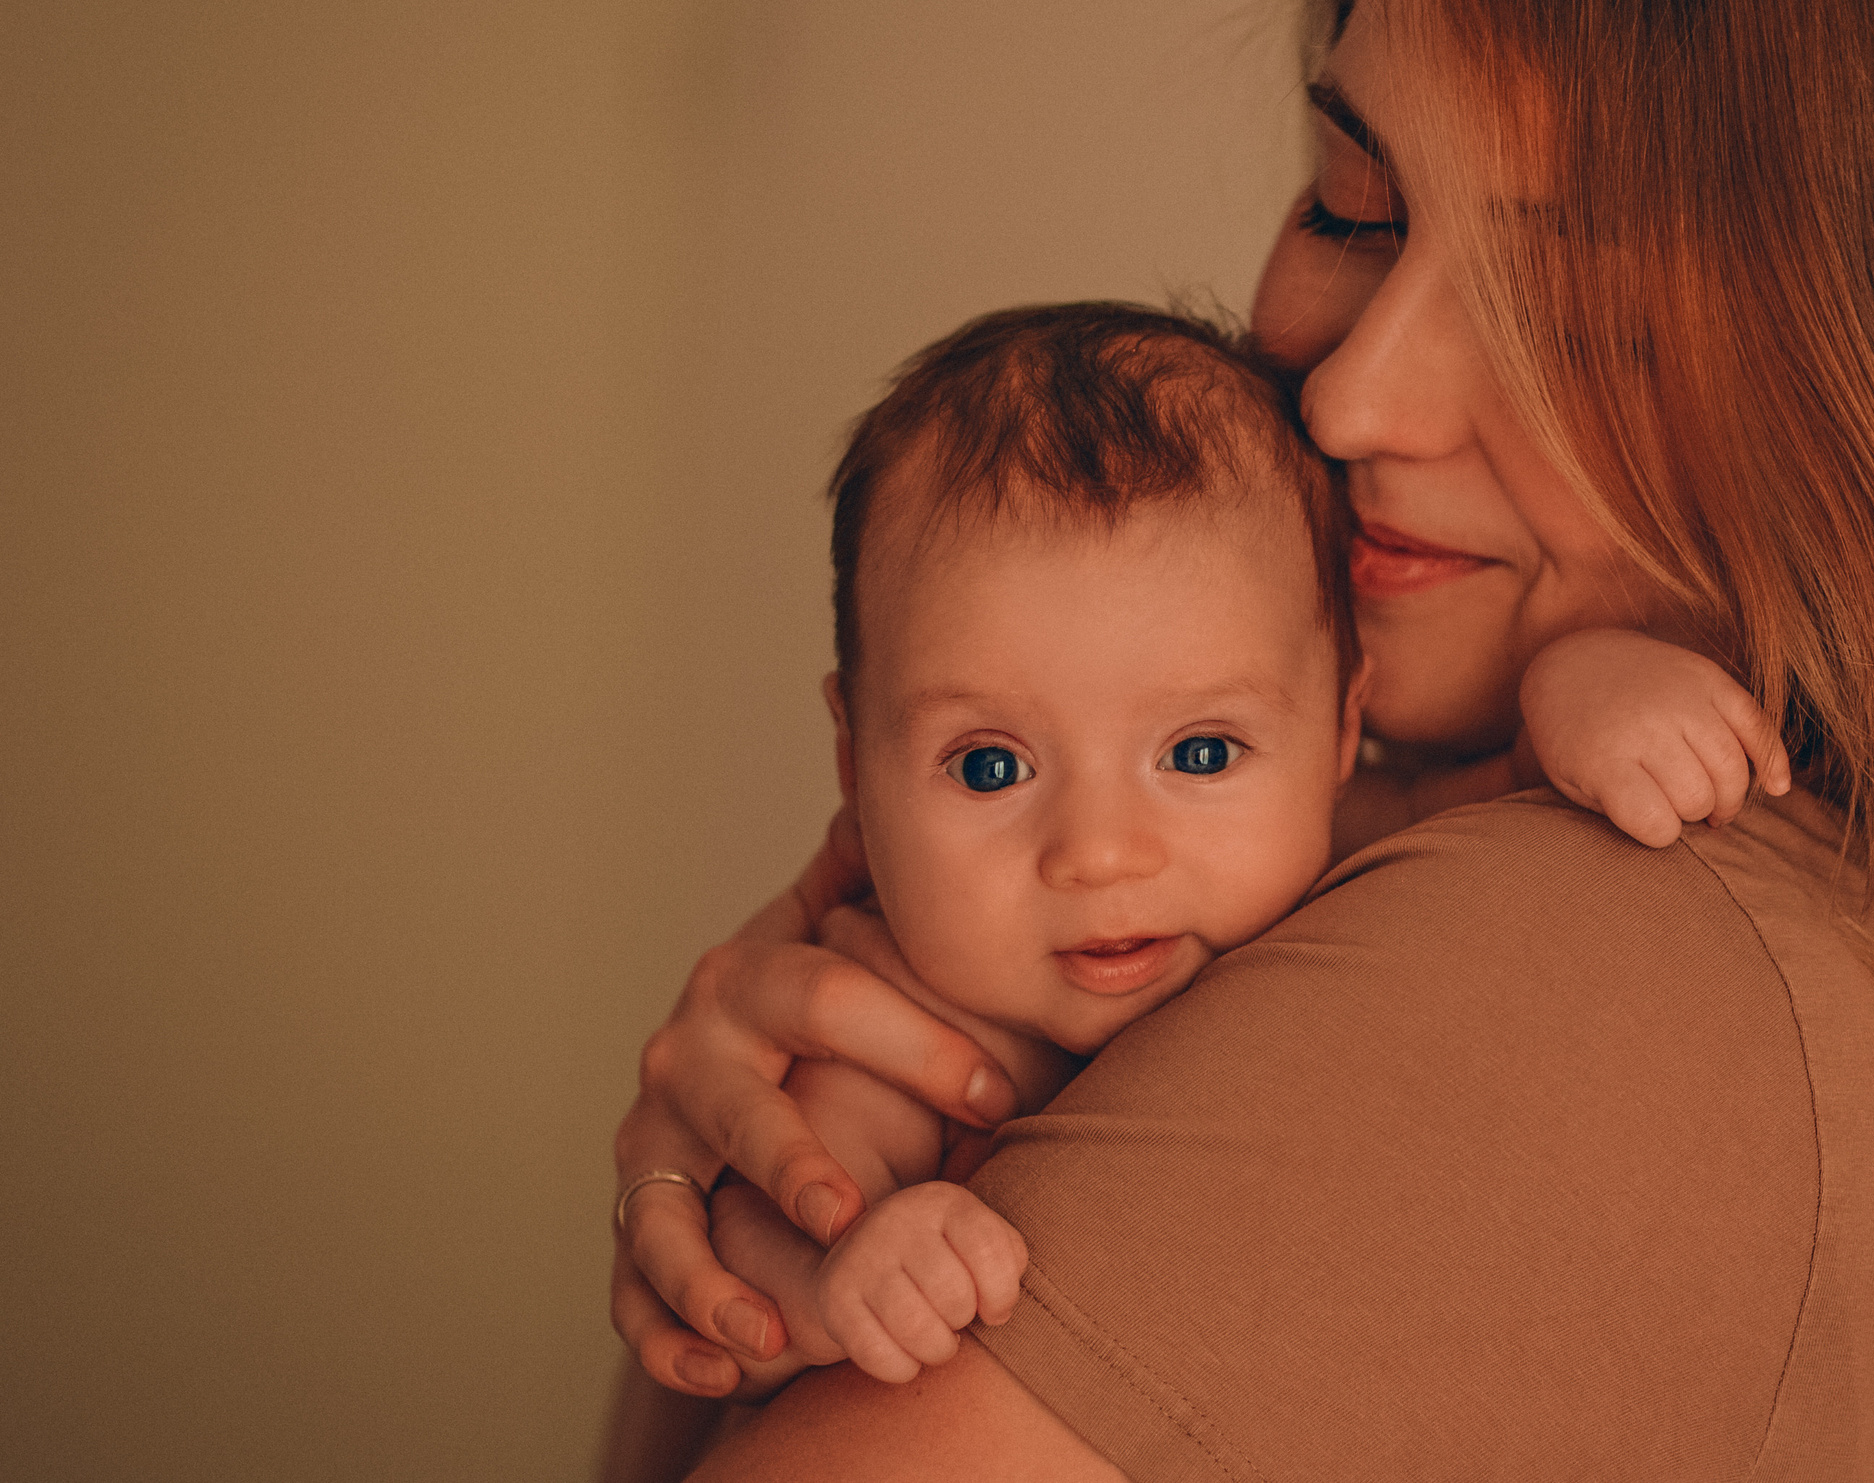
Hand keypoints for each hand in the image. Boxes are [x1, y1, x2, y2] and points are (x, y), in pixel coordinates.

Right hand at [609, 803, 1023, 1396]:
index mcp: (753, 977)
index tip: (999, 1095)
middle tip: (853, 1216)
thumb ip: (872, 863)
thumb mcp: (844, 925)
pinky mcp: (640, 1224)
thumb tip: (889, 741)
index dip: (914, 1042)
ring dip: (714, 1271)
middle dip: (795, 1158)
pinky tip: (728, 1367)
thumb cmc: (826, 1004)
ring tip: (773, 1322)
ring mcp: (654, 1145)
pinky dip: (675, 1332)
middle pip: (740, 1104)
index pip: (824, 994)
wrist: (748, 1064)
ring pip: (666, 1211)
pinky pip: (638, 1288)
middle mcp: (691, 1056)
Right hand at [812, 1182, 1029, 1384]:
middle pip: (954, 1294)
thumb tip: (998, 1305)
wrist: (863, 1262)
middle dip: (964, 1321)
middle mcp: (896, 1220)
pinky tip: (908, 1357)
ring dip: (938, 1349)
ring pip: (917, 1329)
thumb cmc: (943, 1258)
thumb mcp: (976, 1241)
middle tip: (956, 1321)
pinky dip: (903, 1368)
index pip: (988, 1248)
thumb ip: (1007, 1258)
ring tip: (938, 1342)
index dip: (1002, 1293)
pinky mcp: (833, 1298)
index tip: (995, 1309)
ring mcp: (859, 1257)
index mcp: (940, 1201)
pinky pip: (878, 1355)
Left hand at [1519, 627, 1791, 847]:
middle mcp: (1646, 725)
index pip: (1655, 822)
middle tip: (1680, 808)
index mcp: (1604, 756)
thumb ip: (1623, 812)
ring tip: (1711, 803)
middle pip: (1697, 796)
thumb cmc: (1576, 739)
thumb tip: (1684, 837)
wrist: (1576, 663)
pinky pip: (1757, 724)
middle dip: (1692, 814)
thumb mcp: (1574, 783)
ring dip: (1727, 796)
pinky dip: (1772, 760)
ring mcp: (1681, 697)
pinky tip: (1776, 787)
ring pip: (1731, 768)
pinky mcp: (1709, 678)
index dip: (1660, 834)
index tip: (1651, 824)